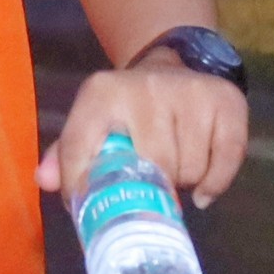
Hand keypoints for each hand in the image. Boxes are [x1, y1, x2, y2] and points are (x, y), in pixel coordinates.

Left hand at [41, 61, 248, 206]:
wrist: (171, 65)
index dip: (82, 187)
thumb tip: (46, 183)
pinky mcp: (226, 100)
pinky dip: (215, 183)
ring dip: (182, 184)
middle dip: (151, 189)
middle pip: (151, 166)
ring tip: (173, 174)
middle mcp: (145, 87)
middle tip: (150, 190)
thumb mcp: (91, 122)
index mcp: (101, 93)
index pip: (81, 149)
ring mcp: (189, 92)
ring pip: (189, 168)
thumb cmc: (126, 109)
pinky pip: (227, 159)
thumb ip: (68, 154)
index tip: (94, 208)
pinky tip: (202, 191)